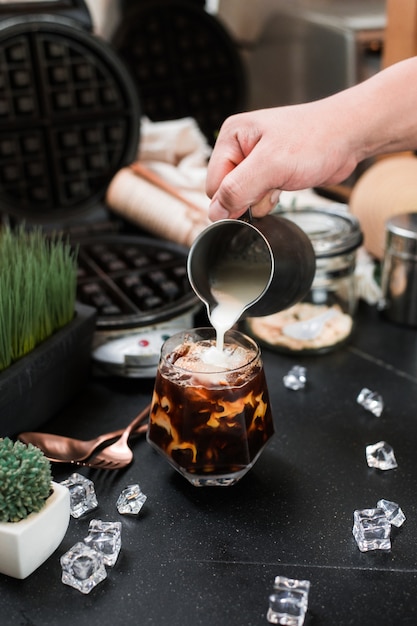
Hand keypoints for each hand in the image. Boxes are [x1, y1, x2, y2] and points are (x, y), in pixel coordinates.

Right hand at [206, 102, 358, 220]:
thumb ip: (238, 189)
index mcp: (231, 137)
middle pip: (227, 192)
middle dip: (248, 198)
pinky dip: (271, 198)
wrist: (349, 136)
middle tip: (272, 184)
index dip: (231, 198)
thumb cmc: (316, 140)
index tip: (254, 196)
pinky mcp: (270, 171)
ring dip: (262, 199)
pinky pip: (259, 196)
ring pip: (244, 197)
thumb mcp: (271, 166)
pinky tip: (285, 185)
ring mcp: (255, 160)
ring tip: (282, 180)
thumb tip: (215, 213)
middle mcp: (240, 146)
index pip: (213, 184)